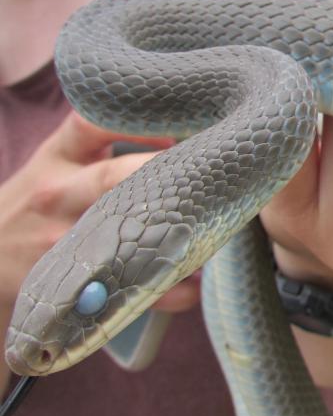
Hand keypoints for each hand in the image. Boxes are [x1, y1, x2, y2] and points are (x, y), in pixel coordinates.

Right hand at [0, 113, 195, 313]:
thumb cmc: (37, 204)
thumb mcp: (55, 163)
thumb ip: (101, 140)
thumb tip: (175, 136)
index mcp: (57, 160)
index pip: (92, 124)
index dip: (141, 123)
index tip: (181, 133)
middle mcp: (57, 195)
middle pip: (111, 178)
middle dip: (162, 178)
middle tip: (208, 181)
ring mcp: (59, 241)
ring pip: (123, 237)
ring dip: (172, 238)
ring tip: (212, 236)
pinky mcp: (66, 284)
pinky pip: (125, 290)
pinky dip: (164, 291)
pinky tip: (192, 287)